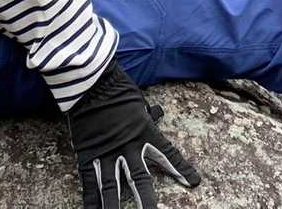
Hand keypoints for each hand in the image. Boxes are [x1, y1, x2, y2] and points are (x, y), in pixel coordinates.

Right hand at [67, 61, 201, 208]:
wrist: (93, 84)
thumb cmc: (118, 89)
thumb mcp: (140, 102)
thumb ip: (148, 114)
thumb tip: (157, 113)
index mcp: (146, 132)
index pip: (168, 154)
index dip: (181, 168)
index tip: (194, 182)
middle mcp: (129, 147)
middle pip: (141, 179)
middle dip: (147, 200)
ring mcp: (107, 153)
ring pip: (113, 187)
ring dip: (116, 207)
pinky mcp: (87, 155)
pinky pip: (90, 183)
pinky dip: (91, 200)